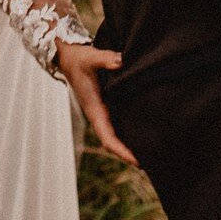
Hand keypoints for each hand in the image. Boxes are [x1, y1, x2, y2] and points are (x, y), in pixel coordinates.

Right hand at [54, 39, 138, 166]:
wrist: (68, 57)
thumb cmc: (79, 59)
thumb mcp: (90, 57)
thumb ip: (106, 59)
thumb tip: (121, 62)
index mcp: (94, 109)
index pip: (107, 137)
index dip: (121, 150)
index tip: (136, 160)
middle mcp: (98, 114)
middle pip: (113, 142)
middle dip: (128, 154)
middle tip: (151, 162)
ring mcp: (101, 111)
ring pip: (115, 134)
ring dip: (128, 145)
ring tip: (150, 152)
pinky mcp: (105, 106)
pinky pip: (117, 124)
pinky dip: (127, 132)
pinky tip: (142, 132)